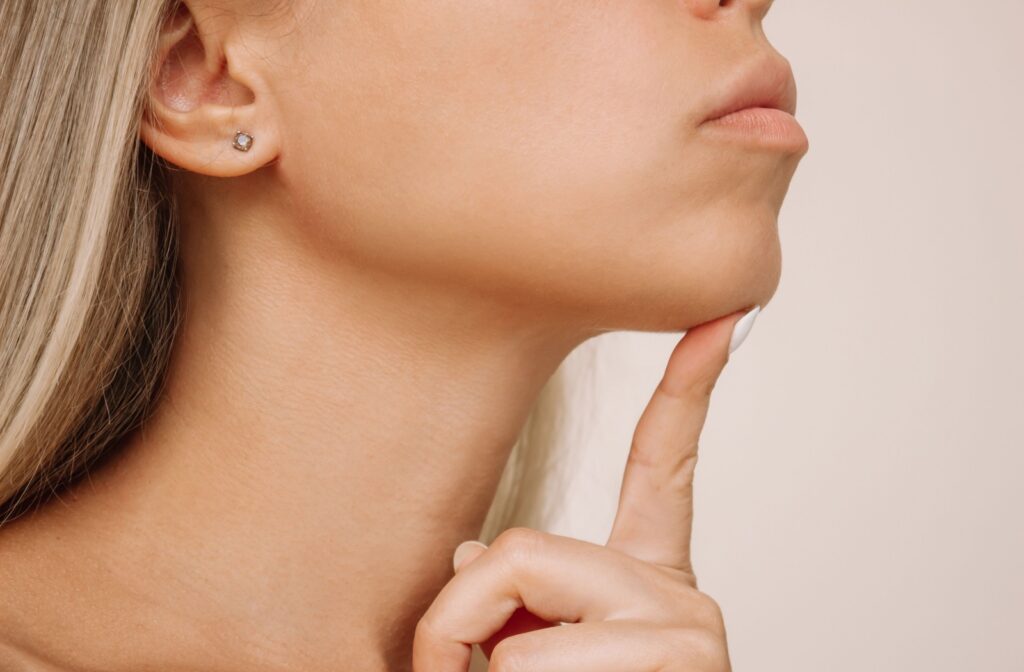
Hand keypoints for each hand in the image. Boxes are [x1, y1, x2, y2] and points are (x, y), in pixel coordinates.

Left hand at [412, 307, 760, 670]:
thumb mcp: (539, 655)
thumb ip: (517, 594)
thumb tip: (468, 551)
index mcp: (650, 578)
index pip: (660, 465)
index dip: (687, 388)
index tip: (722, 317)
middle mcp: (678, 597)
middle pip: (522, 549)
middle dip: (457, 615)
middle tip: (442, 668)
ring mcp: (686, 632)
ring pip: (515, 628)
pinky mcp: (680, 663)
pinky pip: (526, 665)